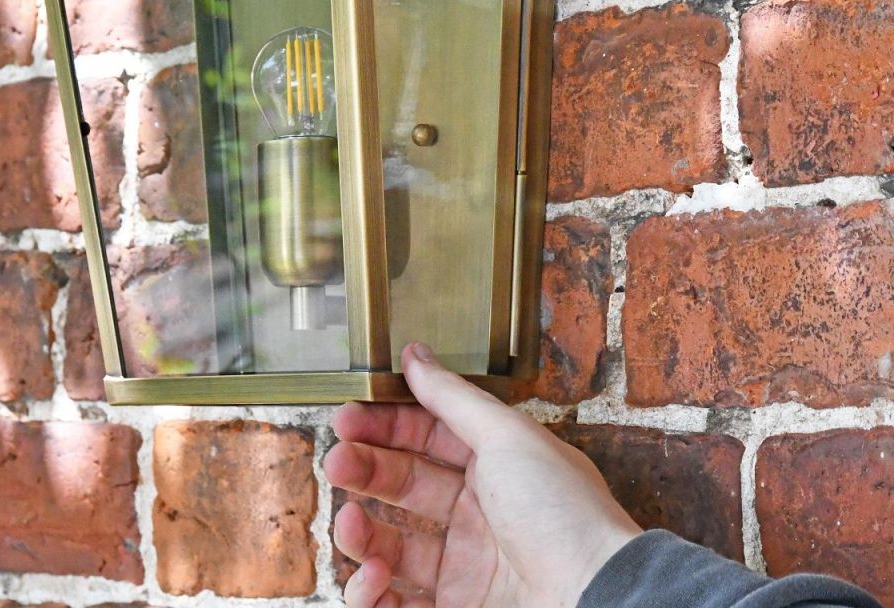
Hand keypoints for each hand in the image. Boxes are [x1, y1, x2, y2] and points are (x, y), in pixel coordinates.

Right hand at [324, 342, 639, 607]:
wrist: (600, 601)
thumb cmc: (565, 516)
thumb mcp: (508, 437)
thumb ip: (453, 397)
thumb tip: (414, 354)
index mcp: (495, 466)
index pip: (426, 437)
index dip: (386, 425)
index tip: (349, 418)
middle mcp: (477, 515)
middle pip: (403, 485)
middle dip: (364, 469)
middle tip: (337, 460)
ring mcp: (465, 568)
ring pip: (390, 543)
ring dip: (359, 530)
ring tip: (351, 522)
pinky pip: (394, 601)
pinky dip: (370, 591)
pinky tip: (372, 577)